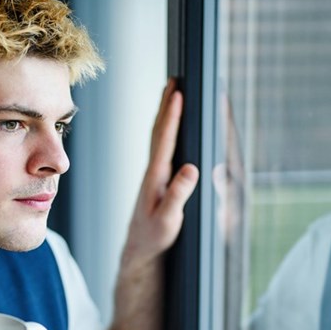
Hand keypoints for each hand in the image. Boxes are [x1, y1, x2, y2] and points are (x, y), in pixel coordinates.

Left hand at [122, 78, 199, 270]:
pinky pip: (162, 147)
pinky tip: (169, 125)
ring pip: (159, 136)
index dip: (172, 116)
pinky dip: (166, 129)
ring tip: (172, 92)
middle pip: (159, 131)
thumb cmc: (154, 238)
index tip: (177, 93)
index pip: (164, 140)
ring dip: (165, 113)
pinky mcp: (156, 180)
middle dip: (167, 104)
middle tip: (174, 79)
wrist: (139, 250)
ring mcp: (154, 174)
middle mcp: (153, 171)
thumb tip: (191, 168)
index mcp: (155, 178)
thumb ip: (178, 195)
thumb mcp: (168, 220)